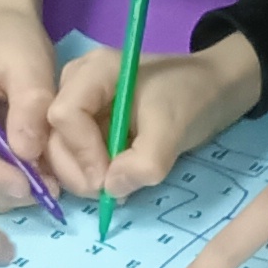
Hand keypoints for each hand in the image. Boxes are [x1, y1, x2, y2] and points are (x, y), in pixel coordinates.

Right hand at [43, 35, 262, 198]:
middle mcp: (77, 84)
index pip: (64, 115)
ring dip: (81, 177)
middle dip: (77, 170)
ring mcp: (80, 104)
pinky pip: (73, 153)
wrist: (214, 91)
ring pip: (58, 149)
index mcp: (94, 72)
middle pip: (54, 135)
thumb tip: (110, 189)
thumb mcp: (174, 129)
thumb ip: (144, 161)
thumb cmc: (194, 98)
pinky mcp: (87, 123)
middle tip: (109, 195)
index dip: (81, 152)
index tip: (107, 180)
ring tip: (115, 190)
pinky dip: (87, 174)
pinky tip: (110, 185)